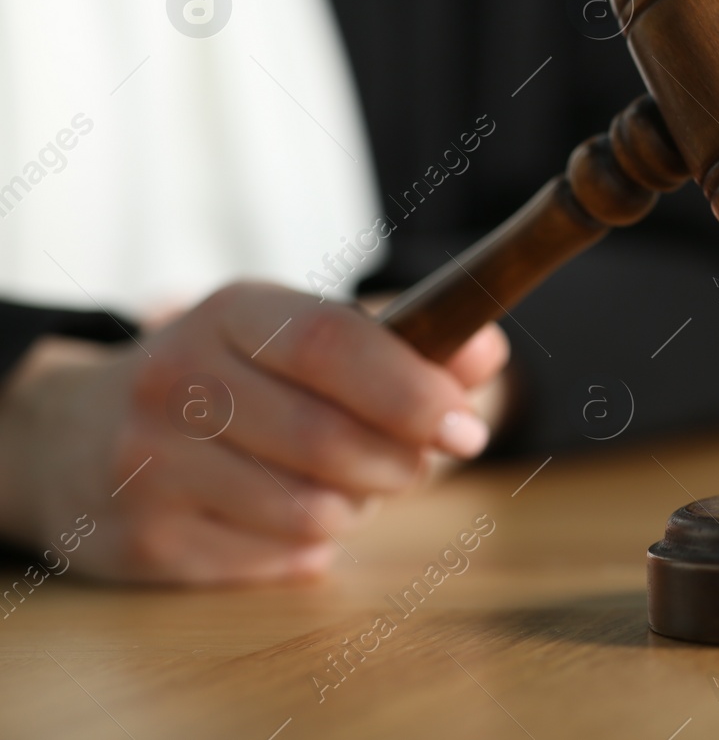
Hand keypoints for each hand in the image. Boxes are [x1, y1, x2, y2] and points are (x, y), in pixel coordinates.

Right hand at [0, 282, 508, 583]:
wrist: (72, 437)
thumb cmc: (227, 381)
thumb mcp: (299, 338)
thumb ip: (403, 342)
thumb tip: (490, 346)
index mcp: (231, 312)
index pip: (334, 343)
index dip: (414, 389)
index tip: (469, 426)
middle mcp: (177, 379)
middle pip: (329, 440)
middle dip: (398, 464)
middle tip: (412, 464)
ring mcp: (148, 462)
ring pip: (308, 511)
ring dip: (353, 509)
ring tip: (338, 486)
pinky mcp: (141, 540)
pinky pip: (271, 561)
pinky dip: (303, 547)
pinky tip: (282, 518)